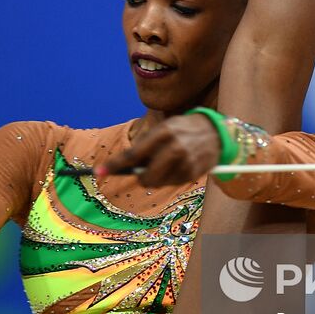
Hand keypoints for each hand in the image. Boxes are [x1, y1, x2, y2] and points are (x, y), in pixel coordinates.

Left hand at [99, 113, 221, 185]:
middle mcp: (174, 147)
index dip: (115, 165)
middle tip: (143, 174)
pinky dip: (170, 179)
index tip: (98, 172)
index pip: (133, 153)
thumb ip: (146, 145)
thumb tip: (126, 166)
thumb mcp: (164, 129)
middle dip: (141, 178)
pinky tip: (179, 167)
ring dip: (157, 178)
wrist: (216, 132)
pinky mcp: (193, 173)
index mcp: (163, 132)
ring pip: (158, 183)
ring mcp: (185, 162)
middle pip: (146, 177)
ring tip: (167, 165)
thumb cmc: (182, 130)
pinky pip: (171, 184)